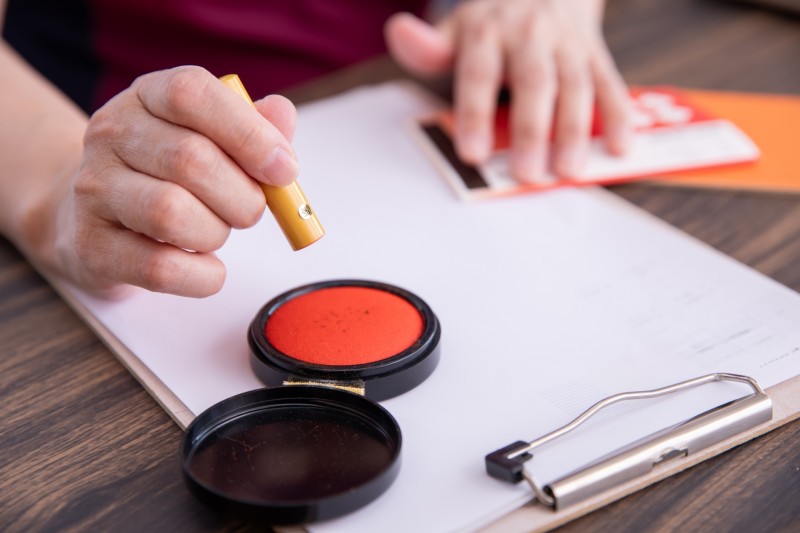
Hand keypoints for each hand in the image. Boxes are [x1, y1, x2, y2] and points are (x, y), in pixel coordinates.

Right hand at [51, 66, 298, 296]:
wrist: (96, 218)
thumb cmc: (170, 175)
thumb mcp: (212, 138)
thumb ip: (254, 126)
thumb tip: (282, 113)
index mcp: (147, 96)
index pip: (191, 94)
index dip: (248, 133)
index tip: (285, 170)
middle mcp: (110, 133)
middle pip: (191, 159)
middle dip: (243, 197)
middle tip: (251, 211)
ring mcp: (94, 189)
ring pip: (170, 213)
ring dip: (216, 233)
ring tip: (216, 232)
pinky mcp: (92, 245)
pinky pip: (159, 268)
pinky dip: (202, 276)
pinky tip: (205, 267)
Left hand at [385, 0, 631, 180]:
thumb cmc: (491, 24)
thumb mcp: (456, 30)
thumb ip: (429, 46)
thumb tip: (399, 32)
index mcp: (486, 31)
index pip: (478, 74)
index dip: (476, 114)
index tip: (473, 153)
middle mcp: (529, 33)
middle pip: (533, 82)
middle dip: (531, 129)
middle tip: (527, 173)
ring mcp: (567, 42)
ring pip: (574, 85)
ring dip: (574, 129)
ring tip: (569, 170)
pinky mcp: (595, 52)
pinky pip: (610, 82)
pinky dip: (619, 114)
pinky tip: (621, 147)